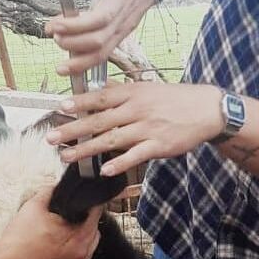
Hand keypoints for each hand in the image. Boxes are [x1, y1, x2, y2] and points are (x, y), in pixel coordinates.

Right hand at [0, 185, 102, 258]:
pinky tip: (63, 244)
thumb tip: (57, 186)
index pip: (95, 214)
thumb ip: (49, 191)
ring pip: (90, 245)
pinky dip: (76, 249)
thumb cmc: (18, 241)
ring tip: (66, 229)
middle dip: (87, 219)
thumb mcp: (33, 206)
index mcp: (77, 236)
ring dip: (83, 235)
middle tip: (73, 213)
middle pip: (95, 229)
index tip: (85, 199)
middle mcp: (80, 254)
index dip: (91, 203)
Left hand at [45, 82, 224, 175]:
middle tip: (51, 137)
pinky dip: (119, 163)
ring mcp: (148, 128)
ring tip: (67, 156)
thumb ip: (123, 90)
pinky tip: (103, 170)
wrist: (207, 109)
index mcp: (134, 93)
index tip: (61, 106)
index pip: (101, 97)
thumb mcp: (148, 88)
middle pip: (100, 120)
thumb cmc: (176, 99)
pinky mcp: (159, 146)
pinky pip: (136, 155)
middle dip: (73, 129)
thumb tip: (99, 87)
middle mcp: (137, 109)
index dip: (80, 102)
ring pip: (112, 140)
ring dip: (87, 149)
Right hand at [46, 0, 154, 75]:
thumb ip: (98, 30)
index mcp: (119, 30)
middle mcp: (122, 17)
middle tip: (56, 37)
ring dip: (75, 24)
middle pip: (98, 40)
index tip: (60, 69)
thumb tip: (69, 41)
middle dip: (72, 43)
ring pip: (101, 18)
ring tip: (56, 23)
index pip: (100, 54)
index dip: (80, 64)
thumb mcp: (118, 18)